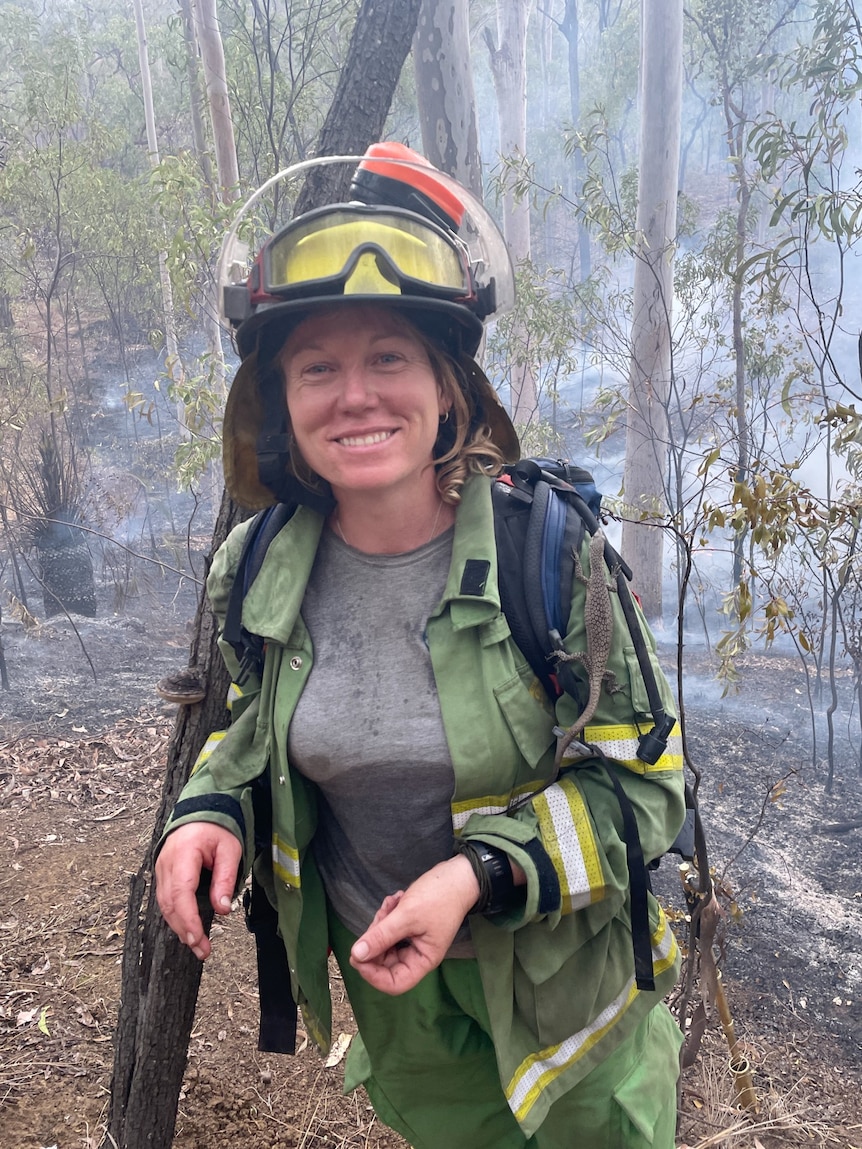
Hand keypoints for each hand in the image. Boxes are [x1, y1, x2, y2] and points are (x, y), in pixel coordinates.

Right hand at [155, 822, 241, 960]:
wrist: (201, 811)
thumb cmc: (216, 828)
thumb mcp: (230, 849)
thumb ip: (226, 879)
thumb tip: (223, 910)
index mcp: (183, 853)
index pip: (181, 892)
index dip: (187, 918)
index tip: (197, 938)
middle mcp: (166, 862)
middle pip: (169, 904)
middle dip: (185, 930)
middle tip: (203, 950)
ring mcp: (161, 868)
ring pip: (164, 905)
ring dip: (180, 927)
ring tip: (198, 945)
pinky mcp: (163, 874)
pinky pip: (166, 899)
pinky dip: (176, 916)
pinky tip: (189, 928)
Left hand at [349, 855, 479, 994]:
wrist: (457, 875)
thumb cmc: (438, 897)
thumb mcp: (407, 916)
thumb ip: (381, 936)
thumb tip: (356, 954)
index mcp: (423, 960)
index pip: (394, 983)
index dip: (372, 974)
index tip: (357, 956)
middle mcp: (418, 954)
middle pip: (385, 961)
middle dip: (376, 939)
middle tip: (380, 917)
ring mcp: (413, 940)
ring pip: (385, 942)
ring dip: (382, 923)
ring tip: (391, 904)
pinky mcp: (410, 927)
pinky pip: (390, 928)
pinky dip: (388, 915)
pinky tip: (395, 900)